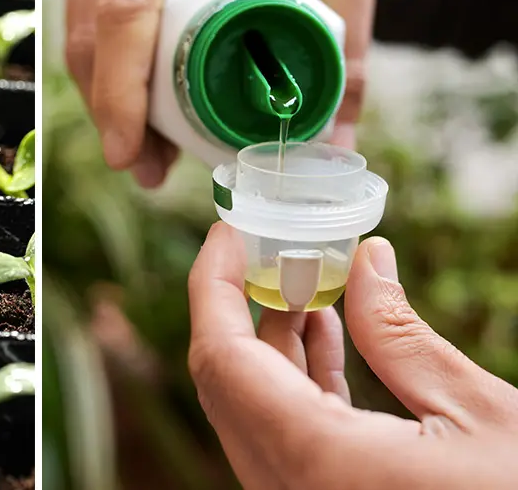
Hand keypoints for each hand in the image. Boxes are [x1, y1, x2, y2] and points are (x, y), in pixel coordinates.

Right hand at [60, 0, 373, 186]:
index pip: (127, 11)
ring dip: (104, 103)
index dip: (120, 90)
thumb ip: (346, 57)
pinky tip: (133, 110)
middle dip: (114, 114)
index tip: (129, 149)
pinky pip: (77, 26)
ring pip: (78, 38)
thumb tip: (331, 148)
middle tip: (148, 166)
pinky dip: (102, 75)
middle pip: (95, 37)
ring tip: (148, 150)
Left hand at [187, 223, 517, 488]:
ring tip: (305, 281)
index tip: (228, 231)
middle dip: (240, 308)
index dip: (213, 285)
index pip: (220, 358)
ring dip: (271, 344)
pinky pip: (282, 440)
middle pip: (227, 384)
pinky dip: (294, 385)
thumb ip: (401, 336)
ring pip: (253, 412)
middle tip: (269, 248)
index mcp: (315, 460)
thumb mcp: (479, 416)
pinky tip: (325, 337)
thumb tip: (366, 260)